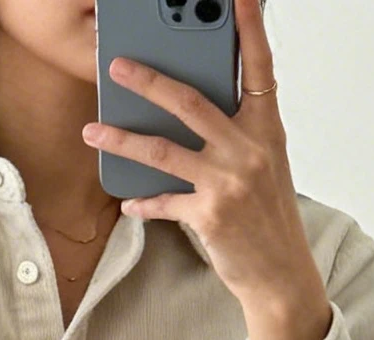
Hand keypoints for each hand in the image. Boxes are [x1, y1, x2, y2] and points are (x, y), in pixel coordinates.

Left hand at [81, 0, 332, 339]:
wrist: (280, 274)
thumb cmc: (268, 218)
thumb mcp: (263, 165)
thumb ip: (236, 134)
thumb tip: (191, 110)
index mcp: (266, 130)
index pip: (259, 68)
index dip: (250, 30)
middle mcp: (248, 150)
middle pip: (190, 102)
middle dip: (148, 80)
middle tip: (117, 66)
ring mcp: (227, 182)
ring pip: (163, 150)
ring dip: (122, 138)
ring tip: (93, 130)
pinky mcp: (208, 215)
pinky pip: (163, 201)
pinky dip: (143, 202)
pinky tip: (127, 202)